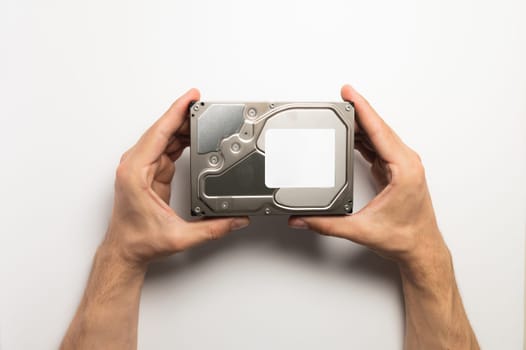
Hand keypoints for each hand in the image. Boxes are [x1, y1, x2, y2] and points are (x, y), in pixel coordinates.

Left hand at [103, 88, 249, 267]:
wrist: (125, 251)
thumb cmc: (138, 242)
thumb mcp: (180, 236)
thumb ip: (213, 229)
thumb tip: (236, 220)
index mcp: (136, 173)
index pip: (158, 133)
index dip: (176, 112)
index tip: (190, 98)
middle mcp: (135, 166)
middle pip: (162, 131)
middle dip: (184, 115)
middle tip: (206, 105)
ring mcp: (142, 167)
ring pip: (164, 137)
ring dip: (183, 127)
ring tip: (204, 118)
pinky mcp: (150, 172)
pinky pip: (166, 148)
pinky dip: (180, 140)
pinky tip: (193, 135)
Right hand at [289, 85, 448, 270]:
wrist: (421, 249)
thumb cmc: (405, 238)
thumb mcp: (361, 230)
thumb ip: (326, 225)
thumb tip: (302, 219)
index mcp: (404, 170)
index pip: (379, 131)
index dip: (363, 110)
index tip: (350, 93)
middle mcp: (406, 163)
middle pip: (379, 128)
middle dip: (358, 111)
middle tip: (339, 98)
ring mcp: (402, 165)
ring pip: (379, 136)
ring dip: (361, 124)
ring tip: (341, 114)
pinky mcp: (396, 170)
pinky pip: (379, 146)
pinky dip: (364, 138)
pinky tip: (351, 135)